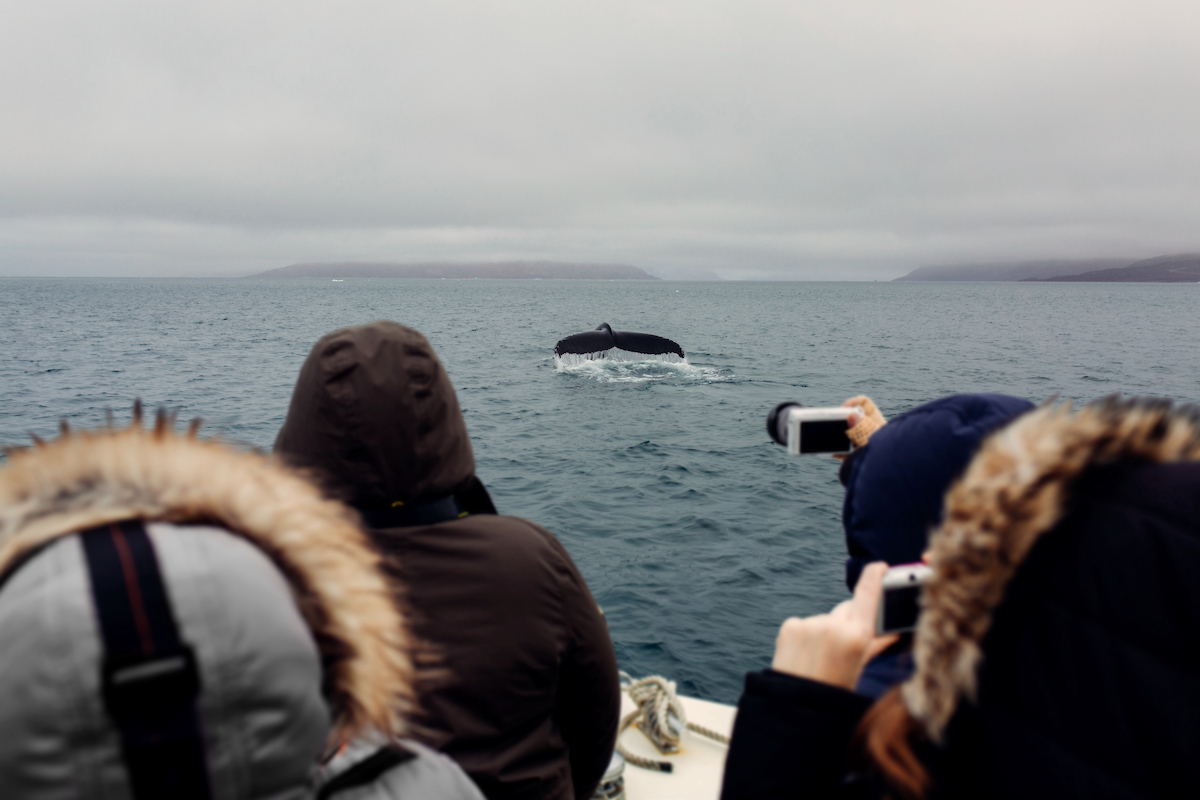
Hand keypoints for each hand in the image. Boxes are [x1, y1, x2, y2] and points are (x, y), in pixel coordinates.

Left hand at [771, 562, 897, 689]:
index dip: (875, 576)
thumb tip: (891, 632)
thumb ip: (874, 646)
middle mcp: (832, 625)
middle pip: (847, 609)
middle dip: (851, 619)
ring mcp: (809, 624)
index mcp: (856, 637)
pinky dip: (808, 634)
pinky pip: (805, 623)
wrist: (795, 708)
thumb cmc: (831, 692)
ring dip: (828, 631)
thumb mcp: (858, 670)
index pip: (868, 595)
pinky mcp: (790, 626)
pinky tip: (805, 655)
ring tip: (822, 659)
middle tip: (848, 644)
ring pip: (826, 619)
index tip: (880, 566)